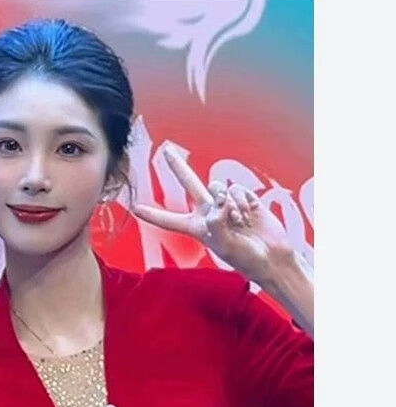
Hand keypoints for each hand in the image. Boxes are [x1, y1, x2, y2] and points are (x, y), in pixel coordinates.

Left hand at [131, 143, 296, 285]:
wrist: (271, 255)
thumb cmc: (245, 257)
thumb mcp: (225, 246)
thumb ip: (217, 223)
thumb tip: (217, 202)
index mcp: (198, 227)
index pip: (170, 220)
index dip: (153, 214)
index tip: (134, 208)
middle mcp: (209, 212)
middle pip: (190, 184)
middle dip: (178, 167)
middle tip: (166, 150)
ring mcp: (226, 203)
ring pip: (219, 188)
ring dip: (229, 203)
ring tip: (239, 221)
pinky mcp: (243, 197)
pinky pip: (237, 190)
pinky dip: (243, 202)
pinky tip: (250, 215)